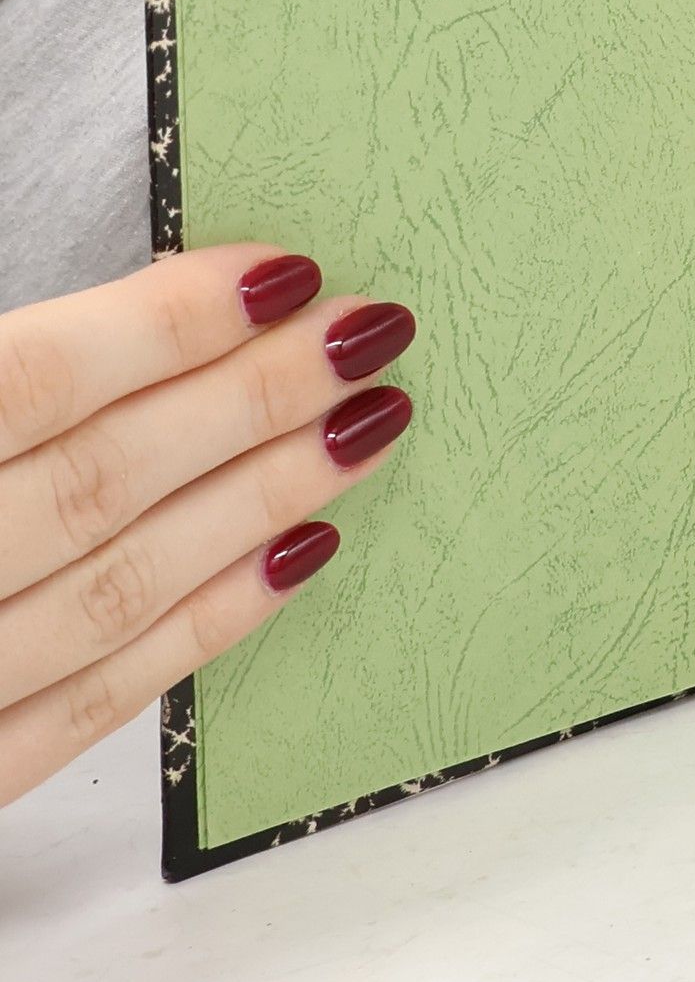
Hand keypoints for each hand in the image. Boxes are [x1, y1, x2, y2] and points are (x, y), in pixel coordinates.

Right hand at [0, 247, 414, 805]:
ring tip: (366, 427)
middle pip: (96, 482)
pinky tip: (295, 559)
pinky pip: (82, 710)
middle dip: (251, 402)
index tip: (287, 271)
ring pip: (110, 591)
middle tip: (373, 332)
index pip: (23, 386)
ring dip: (256, 503)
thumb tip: (113, 324)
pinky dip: (197, 634)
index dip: (164, 325)